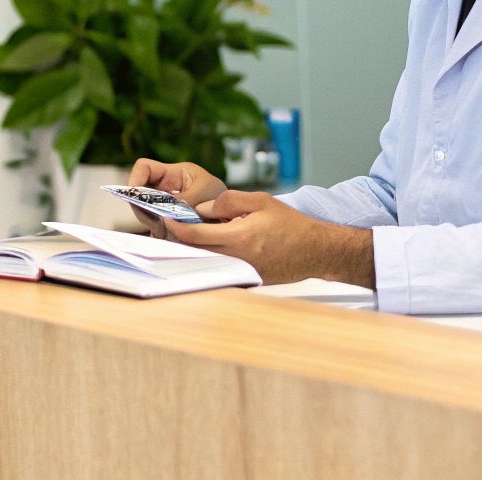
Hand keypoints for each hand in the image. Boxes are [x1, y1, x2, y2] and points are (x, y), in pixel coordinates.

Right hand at [126, 159, 226, 239]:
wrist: (234, 217)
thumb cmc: (223, 198)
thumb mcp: (208, 192)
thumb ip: (188, 199)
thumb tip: (168, 209)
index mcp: (174, 173)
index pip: (144, 168)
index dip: (135, 179)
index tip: (135, 196)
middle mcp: (165, 188)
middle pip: (139, 193)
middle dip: (144, 208)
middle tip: (158, 222)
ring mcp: (163, 205)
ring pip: (145, 212)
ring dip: (153, 223)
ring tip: (169, 232)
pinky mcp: (165, 222)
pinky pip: (153, 226)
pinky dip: (159, 233)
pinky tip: (169, 237)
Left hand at [164, 190, 376, 286]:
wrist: (315, 251)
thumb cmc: (290, 224)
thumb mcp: (260, 201)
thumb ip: (228, 201)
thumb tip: (203, 208)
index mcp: (238, 238)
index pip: (195, 235)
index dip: (176, 226)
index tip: (166, 217)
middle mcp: (236, 259)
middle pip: (195, 251)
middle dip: (180, 238)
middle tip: (171, 224)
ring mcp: (241, 273)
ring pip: (206, 261)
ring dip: (194, 248)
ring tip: (189, 233)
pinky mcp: (247, 280)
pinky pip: (221, 268)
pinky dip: (211, 257)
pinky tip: (211, 245)